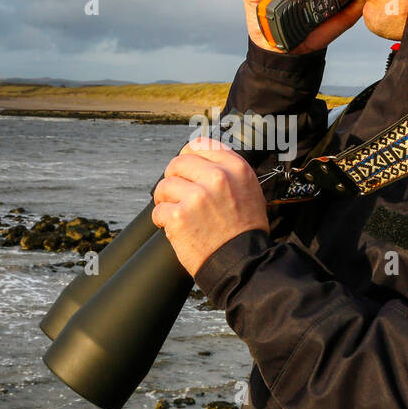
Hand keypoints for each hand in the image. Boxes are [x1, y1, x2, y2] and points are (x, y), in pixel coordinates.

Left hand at [151, 136, 268, 277]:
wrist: (242, 262)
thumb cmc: (245, 230)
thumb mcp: (249, 190)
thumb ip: (228, 170)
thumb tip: (201, 157)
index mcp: (235, 168)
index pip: (200, 145)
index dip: (188, 156)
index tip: (185, 168)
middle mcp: (217, 178)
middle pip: (178, 163)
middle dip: (174, 178)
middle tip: (177, 194)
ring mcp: (196, 197)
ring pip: (164, 186)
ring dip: (166, 200)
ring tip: (177, 212)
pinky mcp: (179, 216)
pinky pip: (158, 210)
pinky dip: (163, 220)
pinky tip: (175, 227)